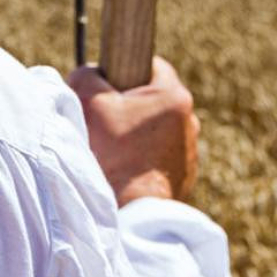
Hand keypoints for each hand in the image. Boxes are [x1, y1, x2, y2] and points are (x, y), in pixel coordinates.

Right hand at [66, 57, 199, 207]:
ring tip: (114, 149)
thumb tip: (89, 74)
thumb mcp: (88, 102)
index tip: (108, 87)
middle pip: (154, 99)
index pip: (152, 65)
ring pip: (157, 129)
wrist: (130, 211)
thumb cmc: (111, 153)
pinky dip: (145, 158)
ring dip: (137, 134)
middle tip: (105, 120)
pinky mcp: (185, 175)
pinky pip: (161, 155)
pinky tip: (125, 169)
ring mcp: (190, 150)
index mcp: (174, 96)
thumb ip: (86, 75)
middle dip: (129, 106)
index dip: (125, 71)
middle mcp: (190, 121)